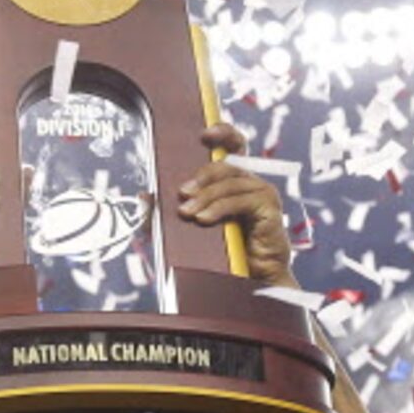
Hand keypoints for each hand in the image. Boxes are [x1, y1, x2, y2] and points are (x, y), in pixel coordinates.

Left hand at [177, 123, 295, 286]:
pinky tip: (203, 219)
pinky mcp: (269, 208)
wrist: (252, 279)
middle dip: (201, 177)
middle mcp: (251, 182)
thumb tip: (144, 196)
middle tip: (182, 193)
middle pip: (226, 165)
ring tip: (187, 213)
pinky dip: (219, 209)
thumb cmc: (226, 252)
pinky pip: (240, 201)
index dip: (223, 133)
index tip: (204, 134)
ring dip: (206, 197)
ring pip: (230, 184)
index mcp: (236, 180)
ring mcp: (263, 193)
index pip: (234, 146)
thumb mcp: (191, 228)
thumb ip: (168, 212)